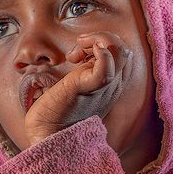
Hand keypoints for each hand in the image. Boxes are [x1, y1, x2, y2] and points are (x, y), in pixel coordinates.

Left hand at [24, 32, 133, 146]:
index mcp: (111, 83)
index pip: (122, 53)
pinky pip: (106, 68)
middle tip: (78, 48)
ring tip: (77, 52)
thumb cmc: (57, 110)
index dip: (103, 45)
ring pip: (120, 52)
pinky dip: (97, 54)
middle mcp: (113, 84)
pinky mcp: (89, 89)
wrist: (47, 135)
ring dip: (97, 41)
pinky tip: (76, 57)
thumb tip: (80, 53)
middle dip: (101, 38)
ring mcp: (104, 87)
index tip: (78, 54)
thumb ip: (85, 70)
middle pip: (125, 50)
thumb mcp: (77, 85)